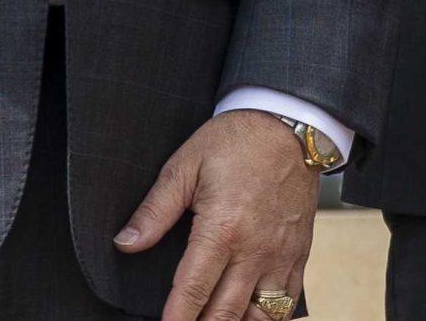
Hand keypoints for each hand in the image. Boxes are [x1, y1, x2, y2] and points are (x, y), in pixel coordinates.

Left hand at [115, 111, 318, 320]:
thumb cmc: (237, 140)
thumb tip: (126, 242)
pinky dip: (268, 317)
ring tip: (213, 320)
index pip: (193, 290)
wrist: (290, 124)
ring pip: (260, 316)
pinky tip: (249, 316)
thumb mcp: (186, 165)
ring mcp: (281, 256)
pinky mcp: (299, 254)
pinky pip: (287, 302)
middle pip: (225, 312)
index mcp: (223, 228)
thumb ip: (155, 210)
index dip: (176, 317)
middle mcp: (255, 250)